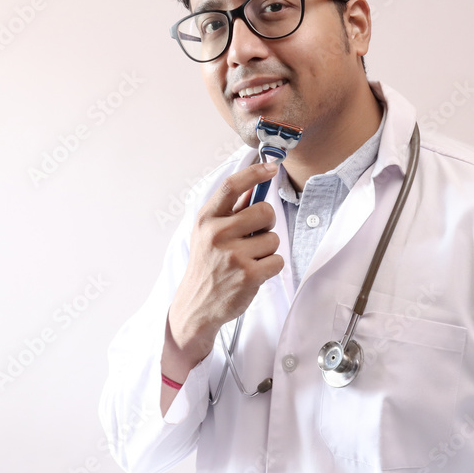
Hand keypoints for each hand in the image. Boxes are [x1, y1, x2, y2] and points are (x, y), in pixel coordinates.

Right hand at [165, 161, 283, 372]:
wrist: (196, 305)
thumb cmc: (207, 266)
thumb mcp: (207, 234)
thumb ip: (230, 212)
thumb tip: (256, 186)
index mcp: (207, 219)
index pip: (232, 186)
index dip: (255, 173)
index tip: (271, 167)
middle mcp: (217, 234)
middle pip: (265, 211)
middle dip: (267, 224)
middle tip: (254, 238)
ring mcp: (233, 255)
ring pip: (274, 239)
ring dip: (267, 250)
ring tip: (248, 260)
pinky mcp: (248, 275)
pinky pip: (277, 260)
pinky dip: (271, 268)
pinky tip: (253, 274)